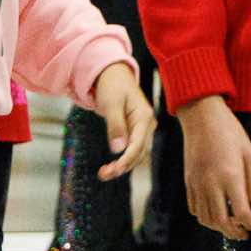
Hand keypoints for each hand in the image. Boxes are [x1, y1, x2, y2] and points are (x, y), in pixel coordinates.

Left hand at [92, 62, 153, 180]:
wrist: (113, 75)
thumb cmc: (112, 87)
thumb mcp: (111, 104)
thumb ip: (115, 126)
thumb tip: (118, 150)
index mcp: (144, 117)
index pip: (138, 145)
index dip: (126, 160)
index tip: (113, 170)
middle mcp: (147, 125)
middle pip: (139, 153)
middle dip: (123, 166)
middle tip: (103, 175)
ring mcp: (142, 129)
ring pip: (136, 154)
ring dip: (122, 166)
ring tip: (103, 174)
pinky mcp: (135, 132)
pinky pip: (131, 150)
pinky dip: (121, 160)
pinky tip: (109, 167)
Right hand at [180, 94, 250, 239]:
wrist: (201, 116)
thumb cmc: (229, 131)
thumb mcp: (249, 153)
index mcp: (230, 176)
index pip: (242, 212)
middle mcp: (211, 183)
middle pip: (221, 221)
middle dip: (235, 232)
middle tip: (245, 234)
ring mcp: (197, 183)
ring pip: (205, 218)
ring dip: (219, 227)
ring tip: (232, 226)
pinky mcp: (188, 181)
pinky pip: (194, 208)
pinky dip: (204, 217)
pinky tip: (215, 213)